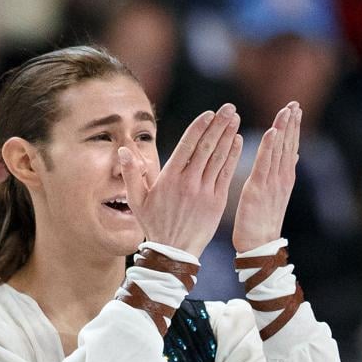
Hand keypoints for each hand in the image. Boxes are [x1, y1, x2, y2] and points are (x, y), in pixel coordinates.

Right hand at [118, 103, 242, 256]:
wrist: (174, 253)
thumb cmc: (154, 225)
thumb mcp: (137, 200)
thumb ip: (131, 173)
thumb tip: (123, 149)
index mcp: (169, 178)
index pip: (187, 146)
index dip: (200, 127)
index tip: (210, 113)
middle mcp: (189, 182)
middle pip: (206, 147)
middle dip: (219, 125)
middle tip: (230, 108)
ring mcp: (205, 192)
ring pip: (219, 158)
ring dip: (228, 136)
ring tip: (236, 118)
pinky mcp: (217, 202)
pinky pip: (226, 174)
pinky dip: (233, 156)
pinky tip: (238, 141)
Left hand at [232, 102, 300, 252]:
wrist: (259, 246)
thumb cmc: (262, 223)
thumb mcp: (274, 193)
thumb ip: (282, 173)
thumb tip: (293, 155)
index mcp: (283, 178)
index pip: (289, 146)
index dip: (293, 127)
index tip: (294, 108)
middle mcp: (281, 177)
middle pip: (288, 144)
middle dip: (292, 123)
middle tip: (294, 103)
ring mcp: (272, 183)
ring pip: (280, 150)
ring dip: (284, 129)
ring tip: (288, 110)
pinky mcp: (258, 189)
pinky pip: (265, 164)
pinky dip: (270, 146)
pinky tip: (274, 131)